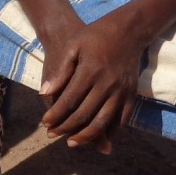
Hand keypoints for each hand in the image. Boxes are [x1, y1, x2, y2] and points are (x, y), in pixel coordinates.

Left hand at [39, 9, 148, 152]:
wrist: (127, 31)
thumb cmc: (95, 36)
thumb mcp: (74, 46)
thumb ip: (60, 71)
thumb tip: (44, 93)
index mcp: (90, 71)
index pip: (69, 100)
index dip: (55, 115)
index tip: (44, 123)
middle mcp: (107, 84)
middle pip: (84, 114)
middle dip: (66, 128)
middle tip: (52, 135)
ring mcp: (121, 91)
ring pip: (103, 122)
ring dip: (86, 136)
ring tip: (72, 142)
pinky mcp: (132, 95)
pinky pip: (121, 120)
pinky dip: (109, 132)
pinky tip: (96, 136)